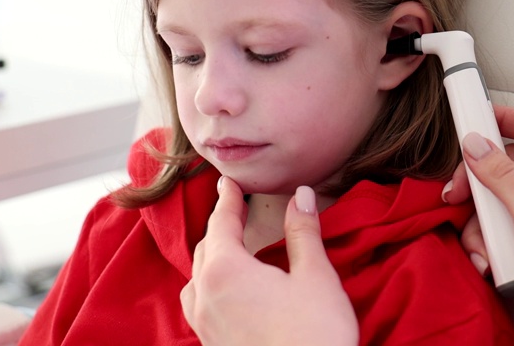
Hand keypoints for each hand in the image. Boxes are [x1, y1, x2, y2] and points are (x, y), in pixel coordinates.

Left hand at [181, 178, 358, 345]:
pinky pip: (201, 304)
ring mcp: (204, 326)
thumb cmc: (313, 336)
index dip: (228, 200)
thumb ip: (303, 233)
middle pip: (206, 249)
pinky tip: (231, 291)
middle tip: (235, 208)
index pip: (221, 223)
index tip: (229, 184)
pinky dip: (212, 285)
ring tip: (231, 248)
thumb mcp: (315, 276)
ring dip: (213, 258)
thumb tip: (302, 196)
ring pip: (198, 279)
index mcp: (225, 271)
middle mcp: (205, 296)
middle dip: (220, 226)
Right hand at [445, 104, 513, 345]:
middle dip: (477, 182)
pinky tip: (489, 264)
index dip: (508, 117)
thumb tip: (478, 144)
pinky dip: (484, 247)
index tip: (476, 117)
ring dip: (479, 225)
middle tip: (458, 194)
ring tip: (486, 247)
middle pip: (504, 166)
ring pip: (492, 202)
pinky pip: (492, 232)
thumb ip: (504, 176)